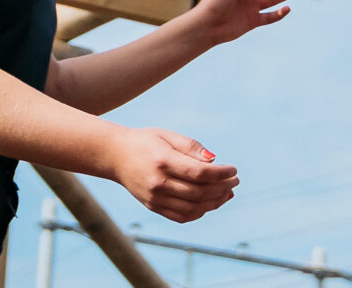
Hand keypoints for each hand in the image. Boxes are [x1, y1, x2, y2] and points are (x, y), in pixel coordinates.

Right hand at [108, 127, 238, 222]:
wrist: (116, 156)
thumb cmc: (146, 142)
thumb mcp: (168, 135)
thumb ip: (191, 147)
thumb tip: (214, 160)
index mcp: (163, 161)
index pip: (199, 173)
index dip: (221, 174)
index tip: (233, 170)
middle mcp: (158, 183)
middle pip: (198, 193)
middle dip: (222, 188)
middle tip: (235, 181)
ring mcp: (155, 198)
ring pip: (192, 208)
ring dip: (214, 203)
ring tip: (227, 193)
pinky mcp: (153, 207)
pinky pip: (181, 216)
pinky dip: (199, 213)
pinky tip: (210, 203)